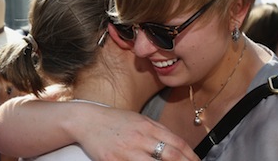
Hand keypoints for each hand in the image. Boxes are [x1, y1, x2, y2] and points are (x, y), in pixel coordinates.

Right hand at [73, 108, 198, 160]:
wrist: (86, 121)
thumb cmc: (113, 120)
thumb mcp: (138, 119)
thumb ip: (158, 130)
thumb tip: (179, 145)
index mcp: (147, 126)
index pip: (177, 143)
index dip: (191, 156)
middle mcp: (139, 138)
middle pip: (171, 156)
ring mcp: (126, 151)